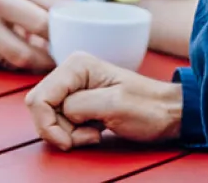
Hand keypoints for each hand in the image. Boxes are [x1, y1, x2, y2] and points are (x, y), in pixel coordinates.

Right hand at [0, 0, 61, 70]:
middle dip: (46, 59)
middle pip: (25, 55)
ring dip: (25, 57)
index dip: (58, 34)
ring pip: (10, 62)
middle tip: (57, 56)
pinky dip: (5, 56)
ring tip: (30, 43)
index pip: (39, 24)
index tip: (68, 37)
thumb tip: (73, 15)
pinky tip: (3, 41)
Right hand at [27, 53, 182, 149]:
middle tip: (89, 135)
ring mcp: (73, 87)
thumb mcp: (114, 105)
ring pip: (48, 117)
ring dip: (67, 133)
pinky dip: (72, 133)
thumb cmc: (149, 108)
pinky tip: (94, 131)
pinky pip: (59, 122)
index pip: (39, 98)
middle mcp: (71, 72)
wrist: (169, 114)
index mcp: (77, 65)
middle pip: (39, 108)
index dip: (48, 125)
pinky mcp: (78, 102)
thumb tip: (59, 111)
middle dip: (58, 129)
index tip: (70, 141)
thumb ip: (79, 105)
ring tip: (96, 132)